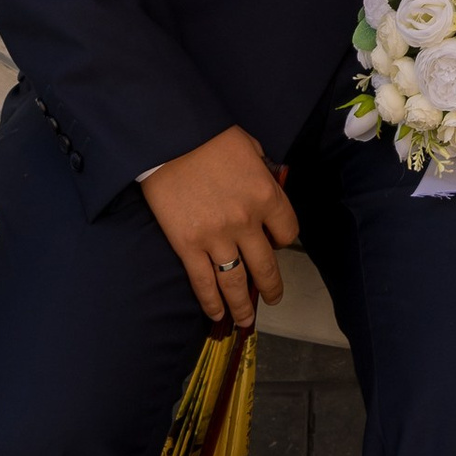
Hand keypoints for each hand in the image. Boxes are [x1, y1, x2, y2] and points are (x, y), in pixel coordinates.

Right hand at [142, 127, 298, 328]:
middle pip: (266, 265)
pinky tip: (217, 314)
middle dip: (271, 287)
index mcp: (266, 196)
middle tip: (273, 297)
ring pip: (236, 283)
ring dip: (243, 305)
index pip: (288, 231)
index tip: (276, 243)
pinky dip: (211, 302)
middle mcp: (246, 222)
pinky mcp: (187, 246)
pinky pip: (203, 282)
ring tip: (246, 319)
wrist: (168, 138)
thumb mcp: (250, 147)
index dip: (284, 240)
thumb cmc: (209, 136)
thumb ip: (262, 172)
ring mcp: (216, 238)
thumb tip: (265, 185)